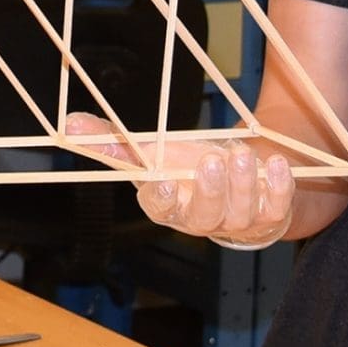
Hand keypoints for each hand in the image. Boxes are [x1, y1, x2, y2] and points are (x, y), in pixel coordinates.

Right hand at [66, 113, 293, 247]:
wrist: (245, 173)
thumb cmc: (191, 163)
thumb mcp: (154, 150)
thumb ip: (113, 142)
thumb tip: (68, 123)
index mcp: (169, 205)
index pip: (160, 210)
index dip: (161, 199)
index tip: (162, 181)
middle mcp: (201, 220)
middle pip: (204, 217)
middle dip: (210, 190)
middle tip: (212, 160)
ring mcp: (237, 223)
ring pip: (240, 213)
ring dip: (243, 184)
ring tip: (244, 154)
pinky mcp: (269, 218)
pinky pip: (276, 209)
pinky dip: (278, 188)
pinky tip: (277, 164)